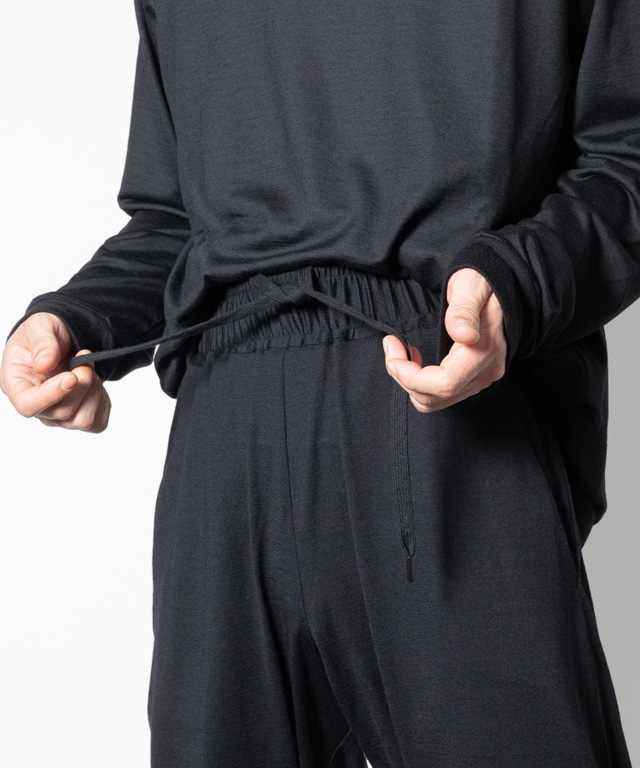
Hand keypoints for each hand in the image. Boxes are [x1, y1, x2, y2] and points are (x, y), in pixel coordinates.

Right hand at [0, 312, 110, 431]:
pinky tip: (94, 384)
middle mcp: (36, 406)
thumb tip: (44, 364)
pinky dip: (102, 401)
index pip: (28, 405)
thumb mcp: (40, 326)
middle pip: (63, 412)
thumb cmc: (44, 335)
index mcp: (16, 385)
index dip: (51, 395)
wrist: (62, 341)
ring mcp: (57, 417)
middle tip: (84, 357)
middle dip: (82, 383)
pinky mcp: (78, 418)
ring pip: (83, 420)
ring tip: (87, 369)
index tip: (71, 377)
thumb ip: (42, 343)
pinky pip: (97, 423)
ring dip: (94, 390)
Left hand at [383, 268, 506, 412]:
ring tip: (400, 352)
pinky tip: (415, 359)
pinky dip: (420, 383)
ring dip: (410, 382)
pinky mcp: (474, 379)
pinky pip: (442, 394)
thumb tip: (463, 334)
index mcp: (484, 351)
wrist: (503, 288)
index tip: (393, 350)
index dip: (411, 377)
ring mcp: (481, 378)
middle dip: (403, 377)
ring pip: (436, 401)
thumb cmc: (484, 283)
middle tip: (391, 346)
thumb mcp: (471, 285)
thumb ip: (464, 309)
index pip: (444, 384)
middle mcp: (485, 372)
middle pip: (436, 398)